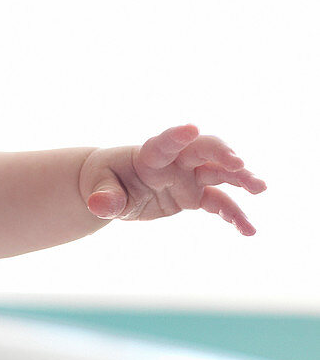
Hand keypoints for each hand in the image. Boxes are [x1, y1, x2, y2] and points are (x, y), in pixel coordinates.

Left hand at [79, 125, 265, 234]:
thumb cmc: (104, 180)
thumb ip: (104, 197)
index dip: (176, 136)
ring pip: (218, 173)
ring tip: (260, 188)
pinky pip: (219, 203)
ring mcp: (187, 177)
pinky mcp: (194, 195)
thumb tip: (98, 206)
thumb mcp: (99, 189)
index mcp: (148, 156)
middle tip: (239, 164)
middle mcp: (173, 163)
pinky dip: (234, 215)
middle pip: (202, 151)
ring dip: (240, 178)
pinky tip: (248, 230)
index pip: (164, 143)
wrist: (113, 186)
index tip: (191, 129)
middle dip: (220, 154)